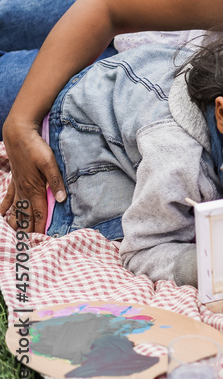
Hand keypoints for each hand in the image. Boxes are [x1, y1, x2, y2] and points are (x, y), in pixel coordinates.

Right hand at [1, 117, 64, 233]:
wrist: (19, 135)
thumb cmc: (36, 147)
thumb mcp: (50, 163)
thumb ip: (55, 181)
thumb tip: (60, 199)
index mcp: (34, 188)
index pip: (38, 213)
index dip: (40, 227)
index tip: (42, 240)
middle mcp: (24, 190)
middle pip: (26, 215)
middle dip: (28, 229)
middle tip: (29, 244)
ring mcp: (17, 186)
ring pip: (16, 208)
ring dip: (16, 222)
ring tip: (16, 235)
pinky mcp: (14, 180)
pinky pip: (8, 197)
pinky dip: (5, 207)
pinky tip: (2, 214)